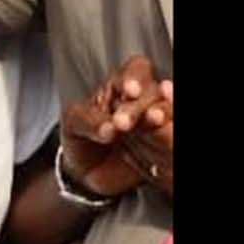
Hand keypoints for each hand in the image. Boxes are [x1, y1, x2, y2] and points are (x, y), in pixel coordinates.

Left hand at [60, 54, 172, 199]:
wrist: (87, 173)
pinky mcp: (162, 147)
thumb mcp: (73, 123)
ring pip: (167, 115)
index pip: (137, 70)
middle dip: (140, 106)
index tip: (130, 91)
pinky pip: (169, 142)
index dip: (136, 77)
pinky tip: (153, 154)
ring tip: (147, 128)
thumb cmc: (81, 137)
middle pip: (154, 94)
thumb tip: (109, 129)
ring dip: (158, 122)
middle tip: (123, 123)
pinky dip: (164, 144)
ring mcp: (155, 125)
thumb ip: (88, 121)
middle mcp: (144, 102)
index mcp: (121, 87)